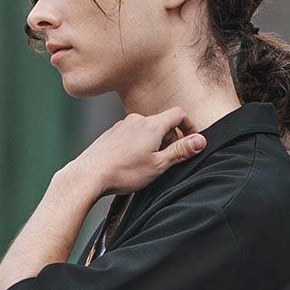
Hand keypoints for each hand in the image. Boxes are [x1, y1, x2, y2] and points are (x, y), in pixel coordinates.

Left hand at [64, 108, 207, 199]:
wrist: (89, 175)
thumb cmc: (123, 172)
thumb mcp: (158, 165)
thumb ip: (180, 151)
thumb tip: (200, 141)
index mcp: (152, 125)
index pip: (179, 114)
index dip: (189, 126)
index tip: (191, 141)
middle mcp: (137, 120)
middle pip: (162, 122)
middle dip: (171, 138)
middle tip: (169, 159)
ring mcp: (122, 125)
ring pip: (146, 129)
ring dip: (153, 142)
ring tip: (148, 164)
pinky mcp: (111, 134)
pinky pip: (131, 135)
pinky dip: (138, 144)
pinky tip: (131, 163)